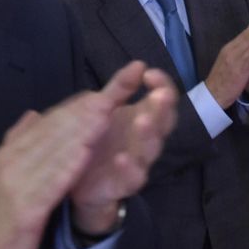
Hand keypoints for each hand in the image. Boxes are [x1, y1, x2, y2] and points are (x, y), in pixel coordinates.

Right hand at [0, 73, 126, 248]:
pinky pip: (52, 182)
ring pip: (55, 151)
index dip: (73, 107)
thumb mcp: (6, 171)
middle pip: (52, 131)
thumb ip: (20, 141)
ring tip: (106, 114)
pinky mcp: (26, 207)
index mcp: (12, 152)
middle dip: (83, 112)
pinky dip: (70, 165)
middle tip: (109, 95)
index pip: (46, 122)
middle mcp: (13, 161)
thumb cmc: (1, 212)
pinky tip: (88, 154)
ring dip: (82, 131)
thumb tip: (33, 113)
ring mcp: (18, 183)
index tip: (98, 93)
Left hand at [69, 64, 178, 231]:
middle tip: (160, 95)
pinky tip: (122, 158)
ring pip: (150, 149)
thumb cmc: (101, 141)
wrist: (84, 184)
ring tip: (142, 121)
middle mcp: (146, 139)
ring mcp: (138, 162)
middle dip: (162, 108)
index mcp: (144, 117)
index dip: (162, 85)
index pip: (164, 99)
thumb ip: (121, 88)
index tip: (149, 73)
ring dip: (148, 135)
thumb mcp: (106, 109)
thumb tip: (139, 64)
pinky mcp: (124, 183)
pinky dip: (128, 168)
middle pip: (163, 123)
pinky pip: (132, 177)